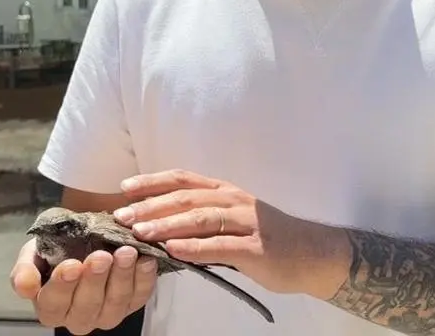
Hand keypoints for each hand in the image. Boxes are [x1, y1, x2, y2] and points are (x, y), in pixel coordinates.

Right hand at [9, 238, 157, 333]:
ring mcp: (108, 313)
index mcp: (51, 308)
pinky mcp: (132, 303)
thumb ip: (25, 269)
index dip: (62, 286)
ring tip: (126, 252)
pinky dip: (145, 278)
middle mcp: (79, 318)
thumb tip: (26, 288)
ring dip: (122, 277)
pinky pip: (140, 295)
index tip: (71, 265)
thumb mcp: (33, 252)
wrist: (85, 238)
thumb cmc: (56, 247)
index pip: (53, 304)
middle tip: (101, 255)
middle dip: (95, 280)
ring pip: (116, 302)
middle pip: (87, 306)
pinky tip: (145, 259)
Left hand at [114, 169, 349, 298]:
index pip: (182, 179)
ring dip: (167, 225)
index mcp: (225, 192)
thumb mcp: (233, 222)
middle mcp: (234, 200)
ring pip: (200, 218)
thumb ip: (202, 223)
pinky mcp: (256, 248)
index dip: (152, 181)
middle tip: (121, 215)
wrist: (313, 254)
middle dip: (150, 205)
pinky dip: (194, 247)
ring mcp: (247, 222)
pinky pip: (221, 246)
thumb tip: (159, 228)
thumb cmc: (268, 239)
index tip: (123, 187)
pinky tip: (173, 251)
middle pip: (185, 197)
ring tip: (140, 232)